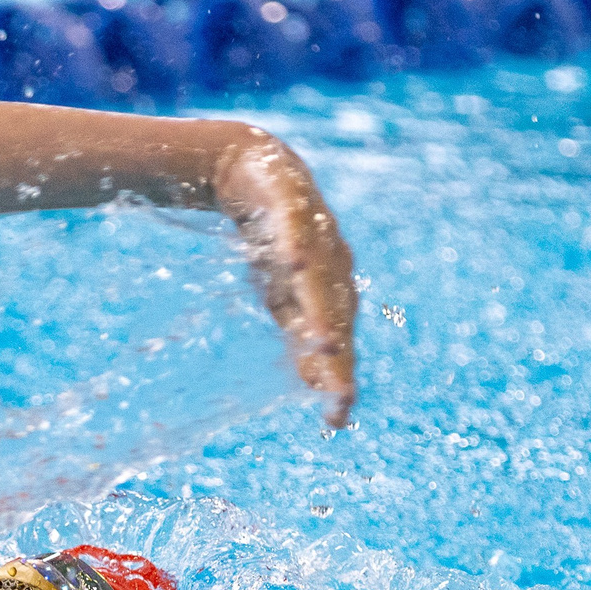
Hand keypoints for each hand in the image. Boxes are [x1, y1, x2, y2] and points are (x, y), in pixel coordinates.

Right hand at [212, 135, 357, 425]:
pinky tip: (295, 264)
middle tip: (339, 397)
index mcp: (332, 291)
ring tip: (325, 346)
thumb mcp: (282, 294)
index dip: (339, 380)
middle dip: (338, 358)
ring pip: (319, 278)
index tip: (337, 422)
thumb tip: (314, 384)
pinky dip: (296, 246)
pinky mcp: (290, 202)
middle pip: (336, 317)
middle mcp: (332, 266)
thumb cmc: (272, 239)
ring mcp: (313, 234)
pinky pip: (293, 227)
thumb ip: (302, 333)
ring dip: (322, 310)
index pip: (339, 343)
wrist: (250, 167)